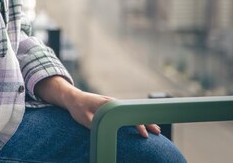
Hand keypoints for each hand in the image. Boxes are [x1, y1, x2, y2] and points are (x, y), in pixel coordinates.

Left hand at [34, 78, 161, 137]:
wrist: (73, 98)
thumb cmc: (79, 108)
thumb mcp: (85, 118)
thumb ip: (96, 125)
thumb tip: (106, 132)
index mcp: (110, 105)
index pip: (128, 115)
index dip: (138, 124)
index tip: (145, 134)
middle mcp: (114, 103)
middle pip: (133, 112)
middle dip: (146, 121)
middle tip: (158, 132)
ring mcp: (114, 105)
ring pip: (132, 112)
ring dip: (143, 120)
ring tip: (154, 129)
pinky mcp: (112, 107)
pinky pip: (127, 113)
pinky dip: (136, 118)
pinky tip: (140, 124)